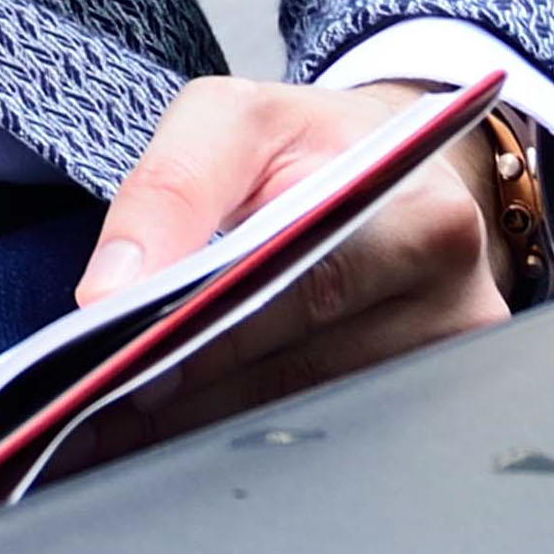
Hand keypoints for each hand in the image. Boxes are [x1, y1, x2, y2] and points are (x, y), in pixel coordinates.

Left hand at [72, 78, 508, 454]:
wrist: (391, 166)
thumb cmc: (309, 142)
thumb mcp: (229, 120)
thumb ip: (169, 189)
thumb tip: (109, 294)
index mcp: (419, 217)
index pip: (297, 295)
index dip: (201, 336)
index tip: (114, 368)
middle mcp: (458, 300)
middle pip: (301, 372)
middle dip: (186, 394)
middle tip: (94, 420)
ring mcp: (453, 362)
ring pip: (307, 416)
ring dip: (207, 429)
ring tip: (117, 433)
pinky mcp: (442, 405)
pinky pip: (328, 432)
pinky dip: (248, 433)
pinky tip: (181, 432)